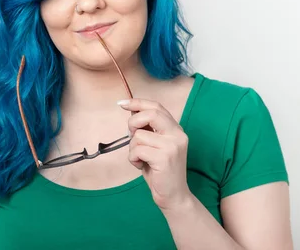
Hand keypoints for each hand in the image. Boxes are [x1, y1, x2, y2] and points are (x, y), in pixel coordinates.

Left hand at [118, 98, 192, 212]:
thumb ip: (148, 129)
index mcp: (176, 129)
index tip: (122, 103)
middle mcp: (178, 134)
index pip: (157, 107)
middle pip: (150, 114)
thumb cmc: (160, 170)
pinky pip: (137, 150)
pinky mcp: (164, 158)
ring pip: (139, 135)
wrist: (173, 195)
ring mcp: (172, 146)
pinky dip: (133, 158)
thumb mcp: (155, 145)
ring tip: (140, 158)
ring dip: (133, 148)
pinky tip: (141, 165)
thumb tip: (132, 111)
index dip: (138, 102)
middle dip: (133, 122)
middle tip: (131, 135)